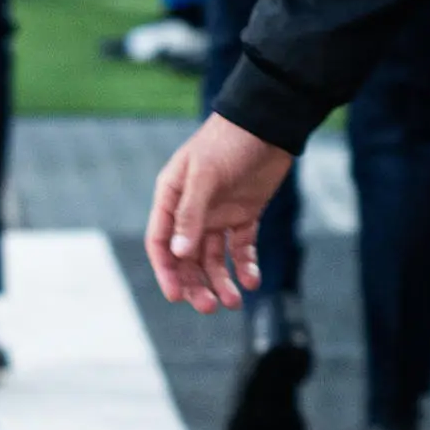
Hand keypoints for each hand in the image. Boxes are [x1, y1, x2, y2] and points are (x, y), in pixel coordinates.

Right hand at [145, 114, 293, 309]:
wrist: (268, 123)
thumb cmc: (229, 141)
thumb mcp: (206, 175)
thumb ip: (191, 214)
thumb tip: (179, 254)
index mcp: (172, 197)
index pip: (162, 242)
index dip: (167, 271)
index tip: (177, 296)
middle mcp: (192, 210)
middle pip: (187, 258)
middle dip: (197, 284)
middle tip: (211, 307)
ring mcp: (219, 214)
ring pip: (214, 258)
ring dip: (221, 281)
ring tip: (234, 301)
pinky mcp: (245, 214)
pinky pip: (241, 248)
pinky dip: (245, 266)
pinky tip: (253, 281)